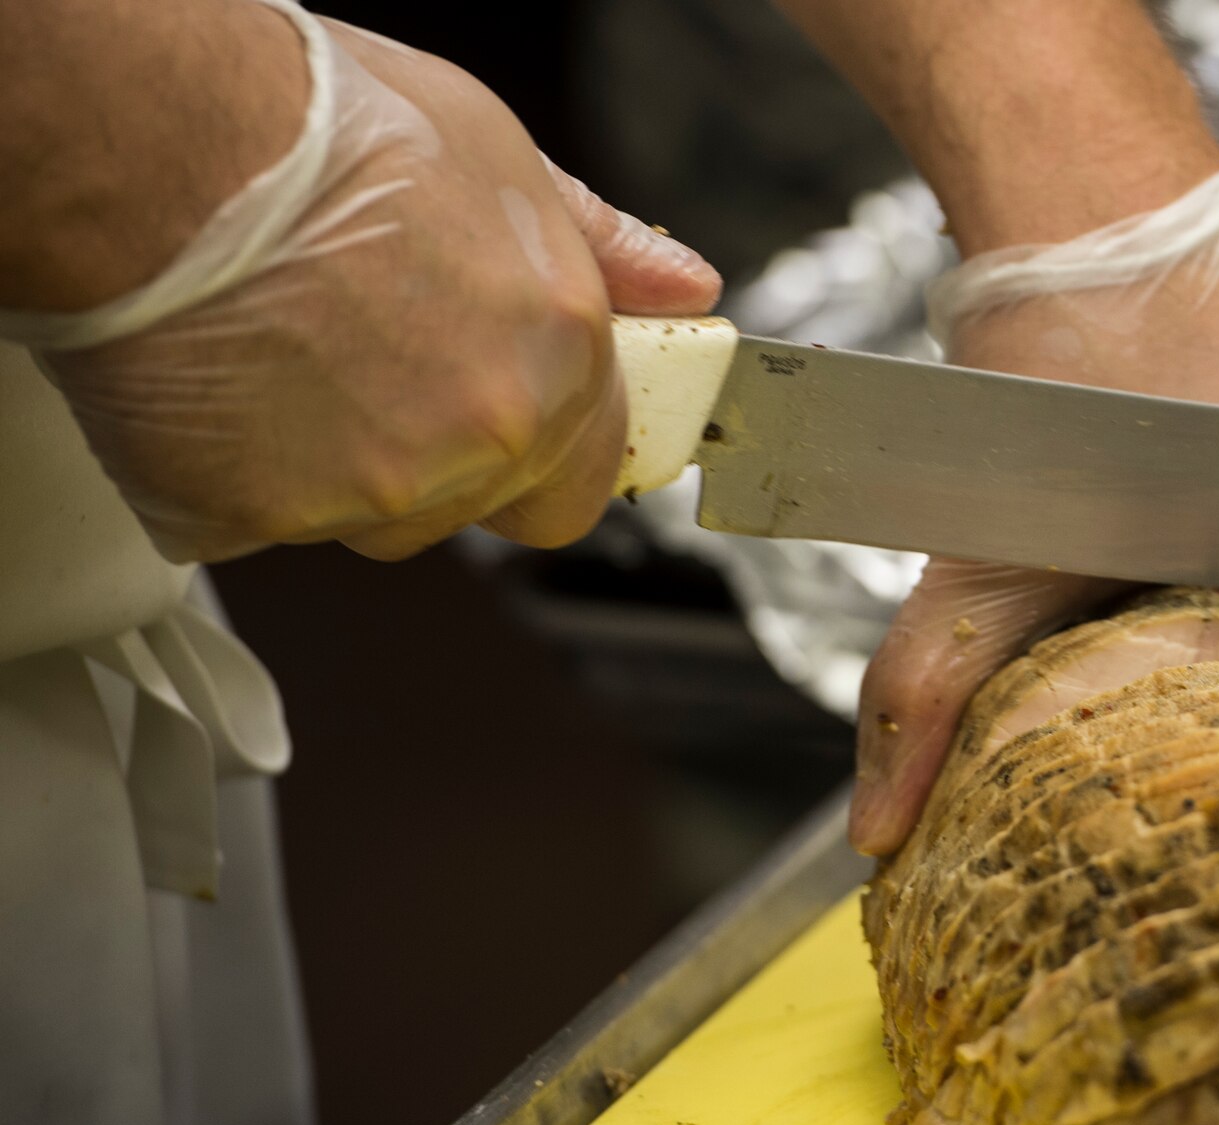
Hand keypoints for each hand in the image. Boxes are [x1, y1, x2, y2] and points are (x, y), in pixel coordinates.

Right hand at [26, 12, 719, 562]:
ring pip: (378, 520)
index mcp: (557, 357)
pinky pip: (268, 524)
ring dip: (351, 466)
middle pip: (483, 506)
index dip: (550, 449)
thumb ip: (603, 247)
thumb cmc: (318, 130)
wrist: (160, 147)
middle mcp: (480, 438)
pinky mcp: (258, 517)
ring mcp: (369, 489)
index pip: (589, 478)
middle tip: (382, 361)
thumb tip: (681, 286)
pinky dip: (249, 474)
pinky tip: (232, 385)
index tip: (516, 418)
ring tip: (297, 353)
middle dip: (449, 454)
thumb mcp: (502, 154)